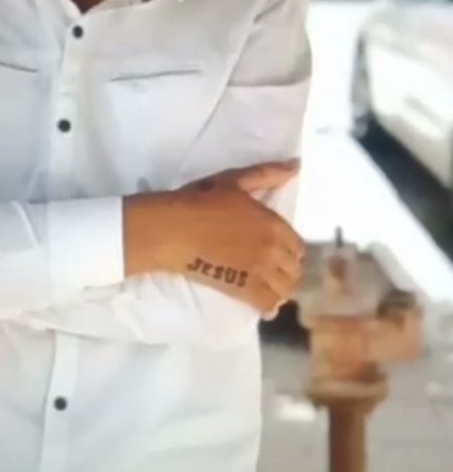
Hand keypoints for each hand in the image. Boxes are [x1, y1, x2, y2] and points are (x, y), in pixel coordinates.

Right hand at [171, 160, 303, 314]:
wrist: (173, 230)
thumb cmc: (201, 200)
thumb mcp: (235, 180)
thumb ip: (267, 174)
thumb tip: (296, 165)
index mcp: (273, 223)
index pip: (298, 245)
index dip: (289, 248)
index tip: (277, 249)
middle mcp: (272, 250)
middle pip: (294, 268)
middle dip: (286, 268)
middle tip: (271, 268)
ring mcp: (259, 273)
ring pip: (286, 289)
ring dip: (280, 287)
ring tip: (267, 285)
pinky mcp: (243, 291)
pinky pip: (269, 306)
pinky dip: (269, 306)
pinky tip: (261, 302)